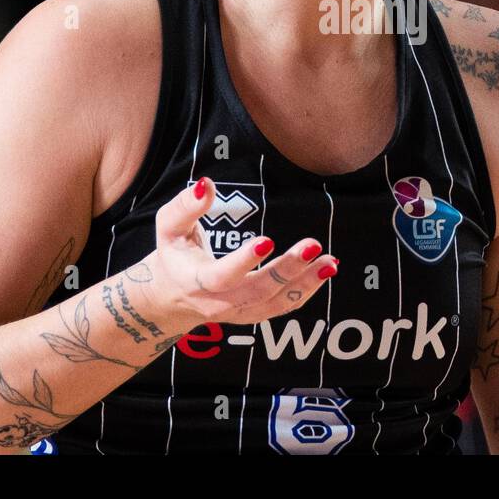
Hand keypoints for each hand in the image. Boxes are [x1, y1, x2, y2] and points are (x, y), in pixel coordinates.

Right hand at [137, 177, 337, 331]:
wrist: (171, 298)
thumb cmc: (174, 255)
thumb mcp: (169, 228)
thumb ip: (185, 207)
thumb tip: (206, 184)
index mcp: (196, 282)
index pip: (221, 276)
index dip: (243, 261)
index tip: (267, 241)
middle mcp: (219, 303)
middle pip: (257, 291)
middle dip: (287, 270)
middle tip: (313, 246)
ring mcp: (239, 313)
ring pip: (275, 303)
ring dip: (305, 283)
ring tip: (329, 262)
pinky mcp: (254, 315)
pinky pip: (283, 307)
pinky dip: (306, 291)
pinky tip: (325, 271)